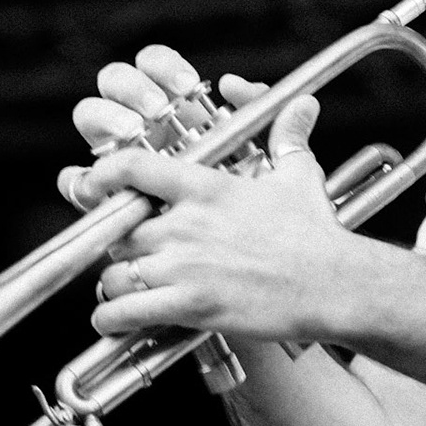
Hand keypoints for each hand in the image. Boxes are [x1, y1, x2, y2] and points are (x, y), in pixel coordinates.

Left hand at [58, 45, 375, 343]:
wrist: (333, 282)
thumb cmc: (316, 231)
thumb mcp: (299, 175)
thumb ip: (288, 138)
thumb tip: (303, 104)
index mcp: (206, 187)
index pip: (133, 168)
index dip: (102, 175)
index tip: (91, 184)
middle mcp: (187, 223)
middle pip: (118, 231)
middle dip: (117, 246)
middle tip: (127, 256)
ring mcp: (185, 266)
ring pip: (115, 273)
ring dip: (113, 285)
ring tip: (122, 292)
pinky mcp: (191, 305)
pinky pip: (126, 312)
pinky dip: (112, 318)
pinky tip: (113, 321)